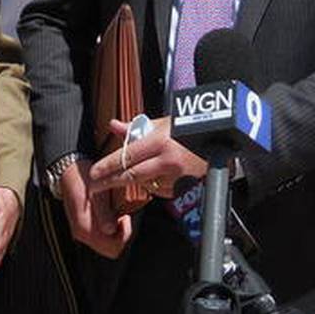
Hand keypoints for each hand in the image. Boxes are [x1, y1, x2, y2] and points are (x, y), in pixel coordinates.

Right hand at [58, 159, 132, 259]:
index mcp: (85, 229)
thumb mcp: (97, 193)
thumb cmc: (83, 179)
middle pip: (109, 248)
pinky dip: (106, 227)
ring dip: (113, 231)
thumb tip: (111, 229)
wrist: (67, 170)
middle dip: (120, 234)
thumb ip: (104, 213)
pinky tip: (107, 211)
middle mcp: (81, 234)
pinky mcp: (79, 225)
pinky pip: (98, 234)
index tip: (125, 218)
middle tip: (122, 216)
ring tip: (115, 212)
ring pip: (104, 242)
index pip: (113, 249)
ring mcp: (79, 230)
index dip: (124, 235)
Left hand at [88, 117, 205, 200]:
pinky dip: (153, 185)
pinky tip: (154, 175)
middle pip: (131, 176)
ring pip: (145, 185)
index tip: (93, 173)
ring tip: (126, 176)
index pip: (126, 157)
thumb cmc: (189, 129)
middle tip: (95, 186)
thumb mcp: (162, 123)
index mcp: (160, 142)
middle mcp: (167, 161)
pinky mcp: (184, 187)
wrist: (220, 142)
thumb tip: (113, 125)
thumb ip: (135, 128)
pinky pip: (160, 190)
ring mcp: (177, 176)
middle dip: (110, 182)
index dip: (107, 166)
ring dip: (134, 182)